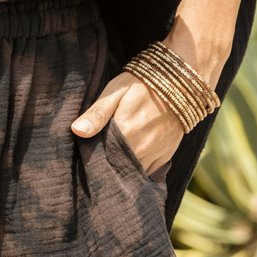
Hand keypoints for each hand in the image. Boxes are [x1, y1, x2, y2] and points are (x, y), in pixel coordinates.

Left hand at [70, 64, 184, 174]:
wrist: (179, 83)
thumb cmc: (142, 84)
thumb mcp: (116, 92)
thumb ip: (97, 113)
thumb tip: (76, 131)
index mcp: (124, 132)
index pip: (101, 158)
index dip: (92, 159)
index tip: (85, 155)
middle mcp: (140, 149)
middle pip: (116, 168)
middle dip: (106, 166)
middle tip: (97, 159)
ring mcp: (154, 155)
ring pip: (132, 173)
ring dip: (122, 170)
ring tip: (113, 160)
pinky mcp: (165, 157)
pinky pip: (148, 172)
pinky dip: (138, 170)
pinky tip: (130, 161)